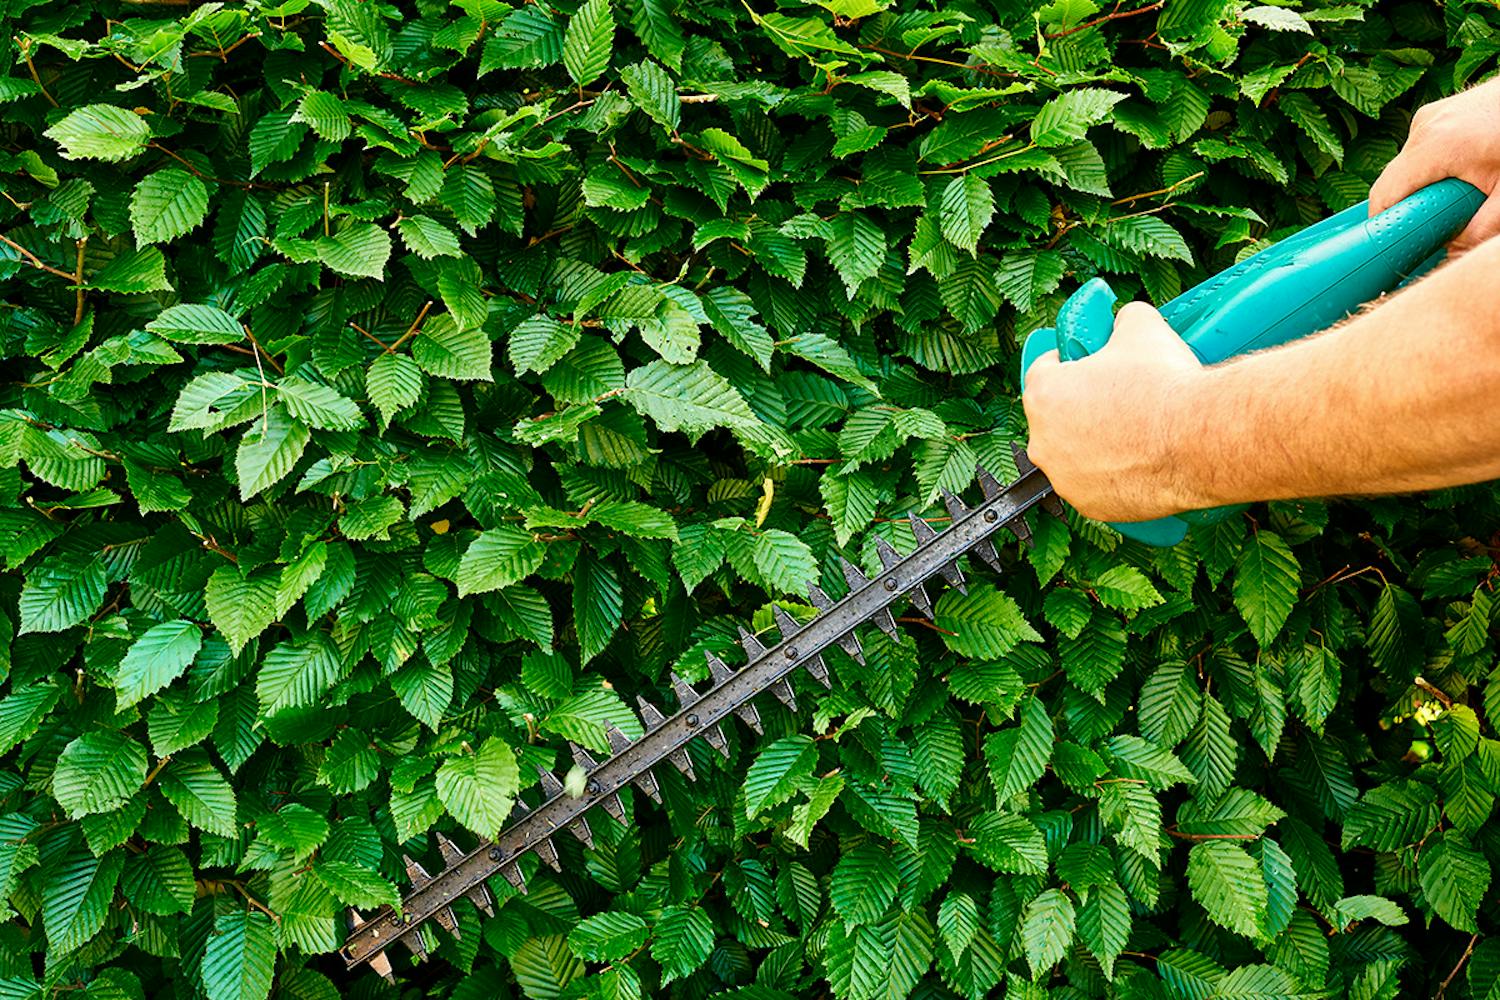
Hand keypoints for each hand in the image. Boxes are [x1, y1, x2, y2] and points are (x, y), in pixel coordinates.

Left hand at [1021, 302, 1207, 521]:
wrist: (1200, 439)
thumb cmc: (1165, 386)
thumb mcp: (1141, 327)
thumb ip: (1121, 320)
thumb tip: (1125, 320)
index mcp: (1043, 394)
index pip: (1043, 370)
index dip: (1067, 362)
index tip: (1082, 362)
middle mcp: (1043, 441)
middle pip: (1056, 417)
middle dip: (1081, 406)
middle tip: (1116, 397)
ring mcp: (1065, 478)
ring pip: (1075, 455)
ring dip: (1095, 444)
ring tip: (1133, 430)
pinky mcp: (1091, 506)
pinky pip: (1096, 486)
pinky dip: (1113, 475)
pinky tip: (1140, 459)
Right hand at [1369, 77, 1499, 253]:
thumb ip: (1481, 226)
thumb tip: (1455, 251)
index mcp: (1435, 147)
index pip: (1385, 194)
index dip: (1382, 221)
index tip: (1390, 242)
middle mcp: (1423, 129)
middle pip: (1393, 181)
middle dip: (1409, 205)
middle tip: (1435, 220)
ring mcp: (1426, 118)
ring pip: (1406, 166)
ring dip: (1422, 185)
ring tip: (1456, 190)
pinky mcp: (1434, 115)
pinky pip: (1418, 150)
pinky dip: (1431, 166)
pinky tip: (1460, 170)